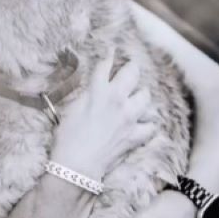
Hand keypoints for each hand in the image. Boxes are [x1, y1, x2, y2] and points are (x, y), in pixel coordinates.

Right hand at [52, 52, 153, 181]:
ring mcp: (129, 117)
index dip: (109, 56)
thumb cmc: (67, 138)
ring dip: (141, 95)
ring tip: (135, 98)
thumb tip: (92, 89)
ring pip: (145, 96)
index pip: (106, 65)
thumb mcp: (71, 109)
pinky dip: (148, 123)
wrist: (76, 166)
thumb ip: (86, 95)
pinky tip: (143, 122)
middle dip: (131, 69)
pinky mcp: (135, 136)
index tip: (112, 51)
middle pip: (132, 73)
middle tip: (129, 70)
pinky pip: (151, 125)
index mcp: (98, 91)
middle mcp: (117, 99)